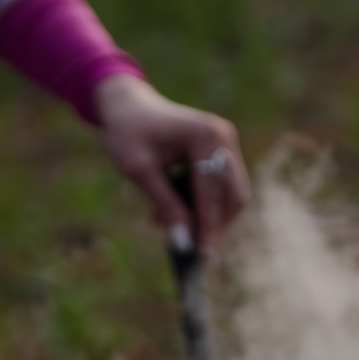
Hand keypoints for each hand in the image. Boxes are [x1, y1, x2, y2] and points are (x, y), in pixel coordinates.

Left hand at [92, 74, 251, 249]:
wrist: (126, 105)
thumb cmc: (128, 133)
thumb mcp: (140, 171)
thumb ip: (165, 205)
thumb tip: (184, 242)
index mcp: (205, 136)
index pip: (213, 192)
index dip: (208, 226)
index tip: (202, 255)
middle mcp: (224, 137)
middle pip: (232, 196)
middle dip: (213, 224)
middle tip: (192, 249)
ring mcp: (226, 143)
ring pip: (231, 195)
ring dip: (208, 216)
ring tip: (172, 225)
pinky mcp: (221, 151)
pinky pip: (222, 187)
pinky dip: (205, 205)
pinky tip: (176, 212)